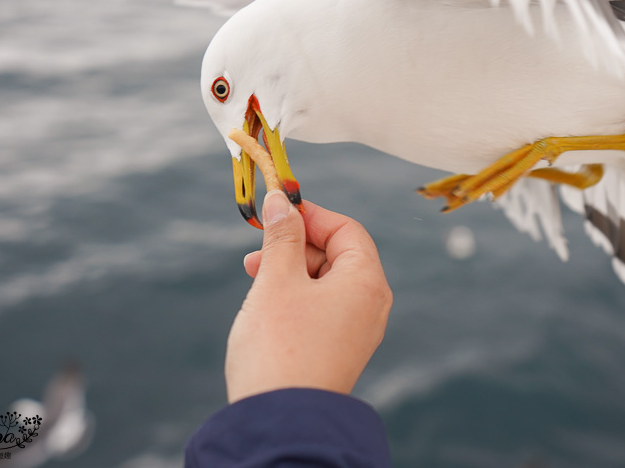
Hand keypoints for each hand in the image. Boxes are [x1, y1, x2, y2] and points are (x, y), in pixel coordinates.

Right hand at [225, 190, 392, 402]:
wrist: (281, 422)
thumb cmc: (280, 347)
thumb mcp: (277, 280)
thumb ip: (281, 237)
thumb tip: (281, 202)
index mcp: (366, 282)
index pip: (347, 229)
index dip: (311, 214)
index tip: (276, 209)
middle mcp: (370, 305)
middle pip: (338, 254)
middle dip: (296, 243)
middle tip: (257, 247)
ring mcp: (357, 331)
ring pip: (326, 281)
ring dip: (291, 269)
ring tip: (253, 274)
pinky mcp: (339, 351)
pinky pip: (323, 308)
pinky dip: (296, 295)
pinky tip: (266, 301)